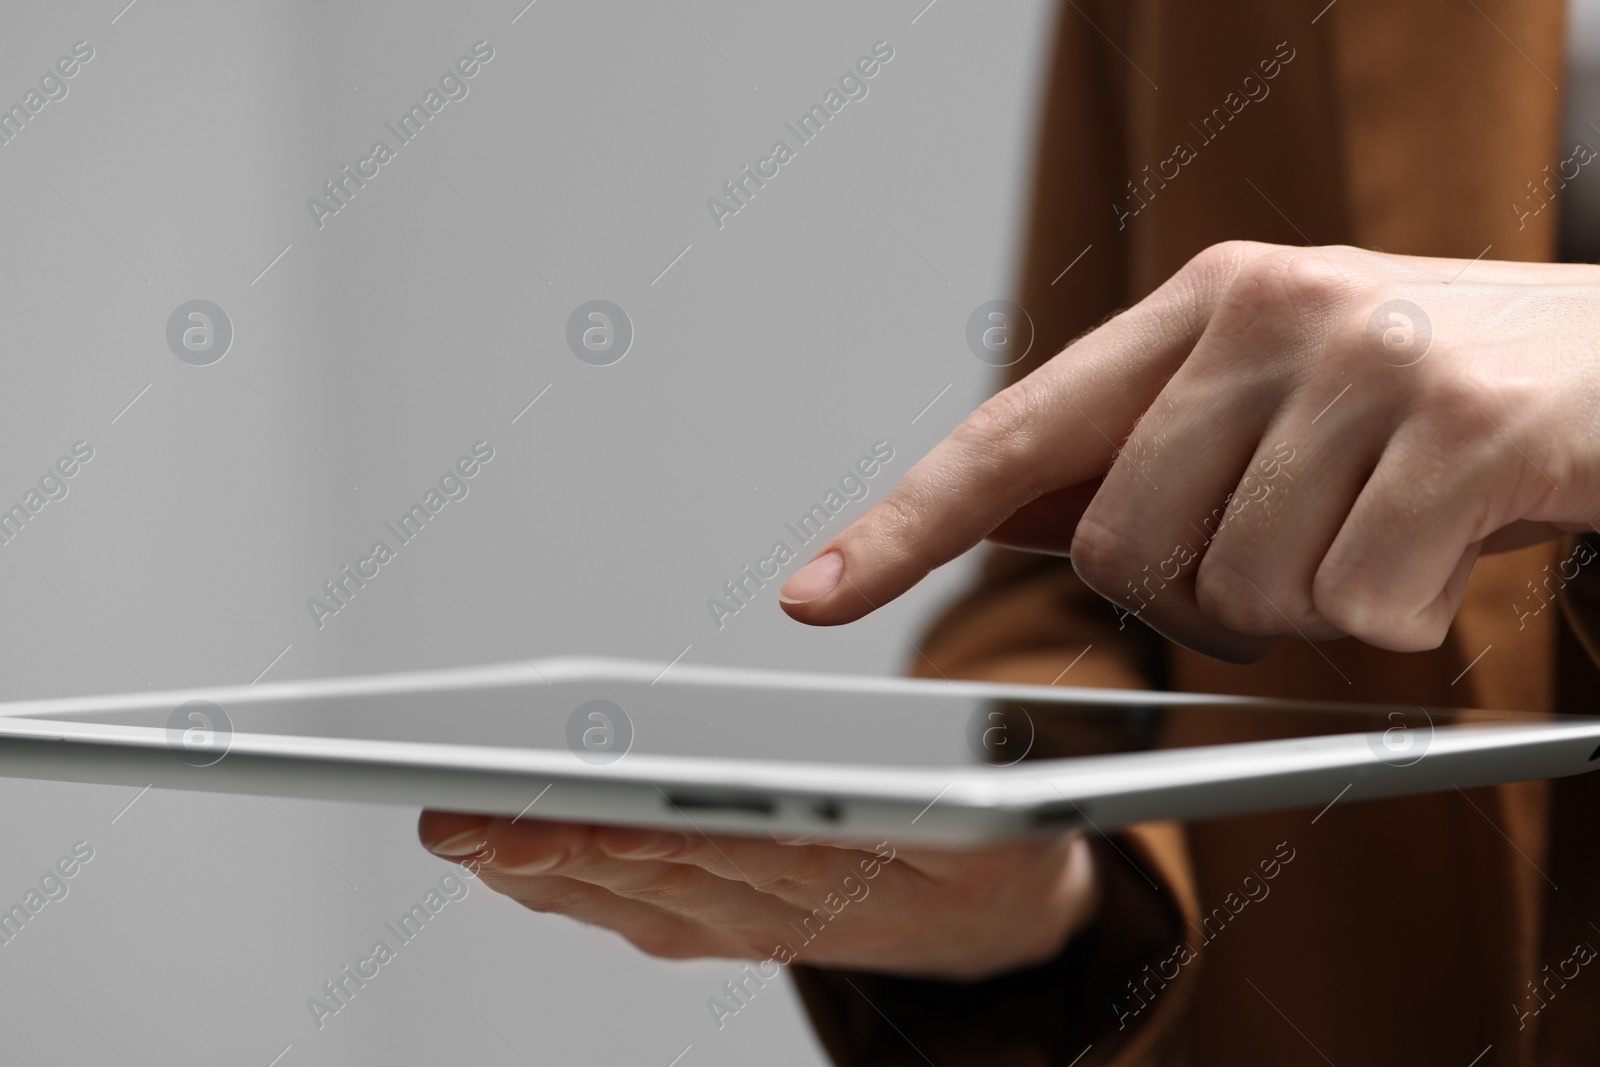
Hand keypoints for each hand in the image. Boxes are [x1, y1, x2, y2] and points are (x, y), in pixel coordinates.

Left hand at [418, 811, 1098, 980]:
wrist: (993, 921)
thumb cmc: (979, 838)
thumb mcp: (991, 799)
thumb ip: (923, 781)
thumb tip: (833, 765)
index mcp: (866, 873)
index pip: (756, 855)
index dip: (671, 839)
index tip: (599, 820)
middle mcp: (791, 913)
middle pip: (667, 879)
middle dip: (565, 847)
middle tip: (475, 818)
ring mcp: (748, 928)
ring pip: (634, 900)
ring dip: (544, 868)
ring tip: (462, 826)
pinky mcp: (719, 927)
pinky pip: (630, 913)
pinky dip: (561, 885)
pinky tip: (502, 853)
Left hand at [777, 242, 1599, 659]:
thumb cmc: (1445, 393)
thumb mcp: (1283, 398)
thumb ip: (1145, 453)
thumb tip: (998, 516)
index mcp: (1203, 304)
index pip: (1013, 431)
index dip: (905, 525)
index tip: (815, 595)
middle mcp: (1268, 312)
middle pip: (1123, 552)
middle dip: (1202, 599)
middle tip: (1303, 551)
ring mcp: (1365, 363)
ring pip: (1242, 597)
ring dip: (1312, 611)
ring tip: (1388, 533)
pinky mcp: (1464, 431)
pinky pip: (1359, 614)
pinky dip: (1404, 620)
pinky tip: (1454, 548)